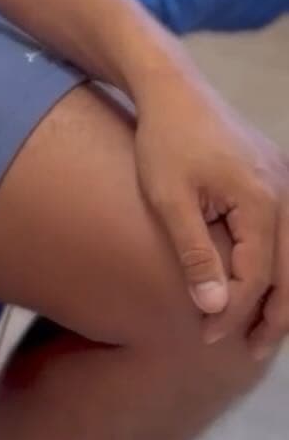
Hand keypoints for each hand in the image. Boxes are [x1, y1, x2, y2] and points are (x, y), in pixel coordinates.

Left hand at [133, 69, 288, 361]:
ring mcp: (286, 182)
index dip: (232, 312)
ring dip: (284, 295)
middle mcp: (285, 191)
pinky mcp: (277, 177)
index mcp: (261, 199)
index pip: (256, 275)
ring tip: (262, 332)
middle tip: (252, 352)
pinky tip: (263, 287)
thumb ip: (194, 254)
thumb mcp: (168, 198)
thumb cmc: (163, 140)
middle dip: (275, 317)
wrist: (173, 87)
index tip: (204, 336)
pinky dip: (281, 266)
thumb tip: (215, 309)